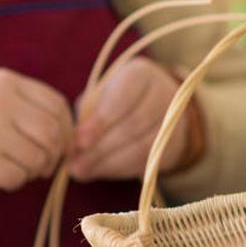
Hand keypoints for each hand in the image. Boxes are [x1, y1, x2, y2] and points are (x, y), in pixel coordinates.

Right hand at [0, 68, 73, 190]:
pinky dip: (17, 181)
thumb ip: (29, 104)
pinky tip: (3, 174)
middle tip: (44, 161)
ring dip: (35, 169)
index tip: (62, 141)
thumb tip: (70, 134)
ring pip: (38, 158)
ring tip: (20, 166)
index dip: (66, 127)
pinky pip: (18, 177)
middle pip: (51, 133)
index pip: (56, 105)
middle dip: (54, 152)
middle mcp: (0, 104)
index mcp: (6, 82)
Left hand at [67, 57, 189, 181]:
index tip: (80, 140)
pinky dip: (119, 170)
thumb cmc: (117, 99)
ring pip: (141, 148)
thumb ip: (87, 117)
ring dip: (108, 163)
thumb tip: (72, 147)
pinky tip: (99, 171)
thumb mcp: (101, 97)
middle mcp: (162, 94)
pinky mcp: (174, 146)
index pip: (123, 97)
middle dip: (100, 147)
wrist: (158, 108)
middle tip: (75, 163)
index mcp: (140, 75)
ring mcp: (173, 122)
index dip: (100, 121)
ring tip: (82, 170)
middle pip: (133, 125)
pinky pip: (146, 162)